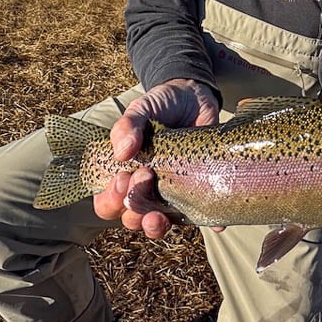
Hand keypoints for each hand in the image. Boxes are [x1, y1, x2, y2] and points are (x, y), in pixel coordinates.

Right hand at [93, 78, 218, 238]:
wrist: (195, 95)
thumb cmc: (162, 105)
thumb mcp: (141, 109)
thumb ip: (127, 126)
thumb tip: (122, 152)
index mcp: (125, 173)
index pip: (108, 202)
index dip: (111, 199)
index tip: (123, 177)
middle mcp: (146, 189)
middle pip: (132, 218)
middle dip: (134, 208)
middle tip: (146, 177)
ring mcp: (172, 193)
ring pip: (160, 224)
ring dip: (156, 225)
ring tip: (160, 215)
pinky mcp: (197, 191)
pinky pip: (202, 215)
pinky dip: (207, 222)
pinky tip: (213, 222)